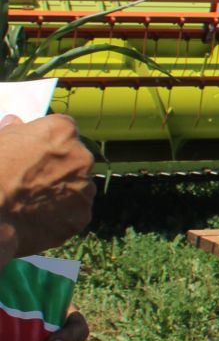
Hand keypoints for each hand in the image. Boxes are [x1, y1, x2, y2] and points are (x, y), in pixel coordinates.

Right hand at [0, 114, 95, 262]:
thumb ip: (12, 131)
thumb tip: (14, 122)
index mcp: (63, 131)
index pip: (63, 132)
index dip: (47, 144)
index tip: (34, 155)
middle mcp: (82, 157)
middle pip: (74, 160)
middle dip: (58, 168)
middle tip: (32, 180)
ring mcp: (85, 188)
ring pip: (77, 187)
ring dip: (62, 192)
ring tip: (32, 202)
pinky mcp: (82, 215)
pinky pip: (74, 213)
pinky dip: (60, 216)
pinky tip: (38, 218)